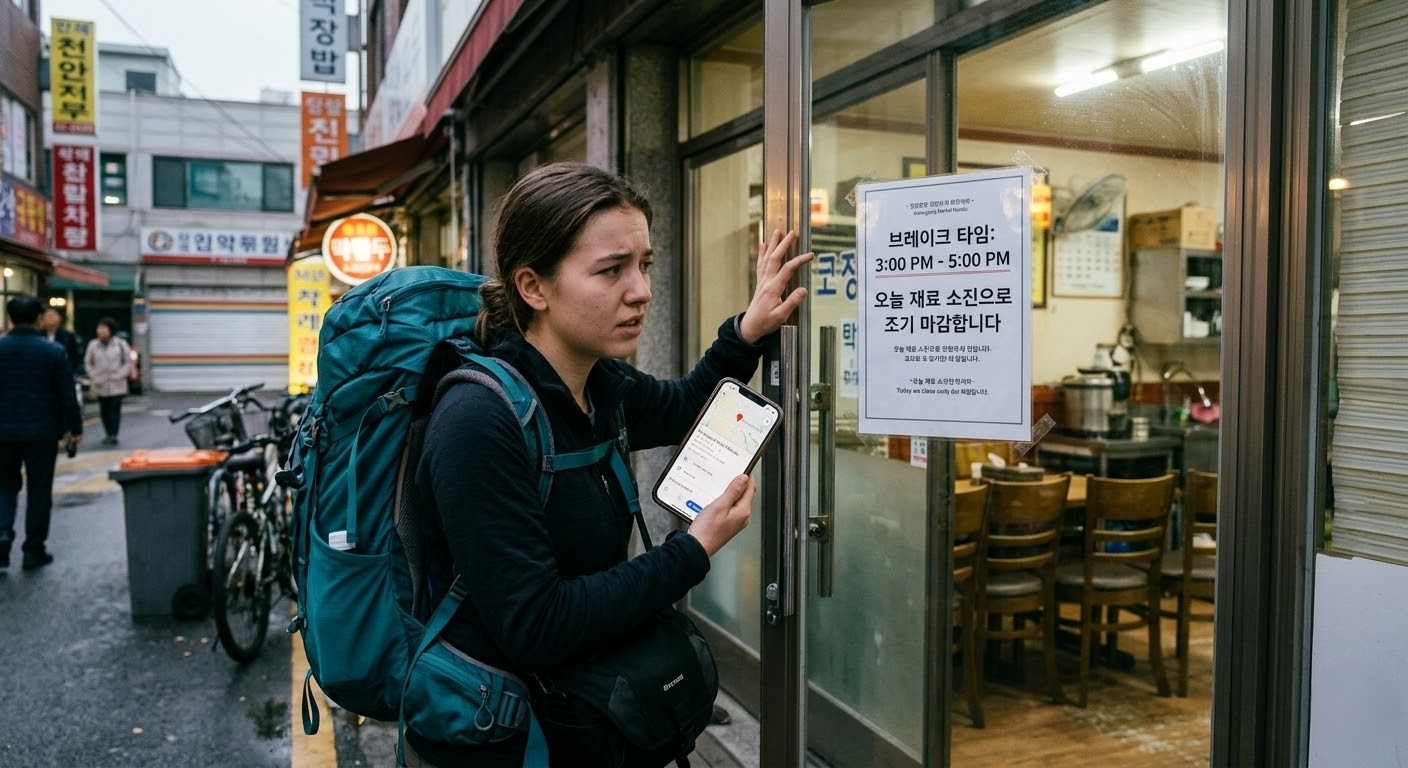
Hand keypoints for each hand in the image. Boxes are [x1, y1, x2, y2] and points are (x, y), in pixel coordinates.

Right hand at [688, 475, 754, 556]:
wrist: (697, 547)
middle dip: (738, 483)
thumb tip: (744, 478)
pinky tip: (716, 497)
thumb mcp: (720, 505)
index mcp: (743, 511)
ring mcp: (735, 521)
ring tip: (721, 483)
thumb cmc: (707, 530)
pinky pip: (730, 507)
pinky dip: (725, 500)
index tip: (744, 467)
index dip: (748, 476)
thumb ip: (733, 491)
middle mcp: (742, 517)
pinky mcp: (728, 523)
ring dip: (730, 491)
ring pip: (736, 501)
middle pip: (744, 494)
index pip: (750, 488)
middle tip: (730, 472)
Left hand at [739, 229, 812, 343]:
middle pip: (775, 258)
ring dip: (773, 244)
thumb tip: (803, 290)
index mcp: (773, 288)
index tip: (810, 255)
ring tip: (777, 231)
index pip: (787, 269)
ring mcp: (762, 281)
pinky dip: (762, 253)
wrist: (750, 326)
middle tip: (792, 233)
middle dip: (784, 244)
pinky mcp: (760, 283)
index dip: (799, 260)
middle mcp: (766, 282)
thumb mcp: (781, 316)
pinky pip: (761, 264)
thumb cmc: (766, 322)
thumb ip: (792, 302)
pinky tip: (763, 244)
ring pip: (767, 258)